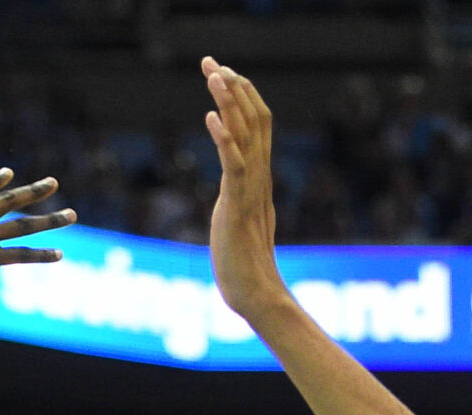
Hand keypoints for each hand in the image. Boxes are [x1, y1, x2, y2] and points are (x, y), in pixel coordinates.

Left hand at [202, 57, 286, 322]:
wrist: (255, 295)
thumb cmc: (243, 266)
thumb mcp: (239, 220)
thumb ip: (239, 198)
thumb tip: (234, 191)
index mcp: (259, 179)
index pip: (258, 126)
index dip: (242, 97)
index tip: (223, 73)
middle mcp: (260, 178)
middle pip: (254, 120)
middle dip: (233, 87)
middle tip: (212, 61)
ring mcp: (251, 191)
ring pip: (246, 135)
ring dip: (229, 102)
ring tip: (214, 73)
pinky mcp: (238, 206)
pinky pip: (234, 165)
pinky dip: (224, 138)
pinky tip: (211, 117)